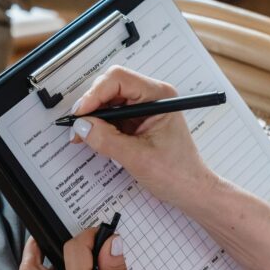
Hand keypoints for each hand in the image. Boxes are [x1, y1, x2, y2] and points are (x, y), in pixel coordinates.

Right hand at [70, 67, 215, 212]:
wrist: (190, 189)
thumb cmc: (177, 173)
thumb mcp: (137, 157)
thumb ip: (107, 140)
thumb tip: (82, 126)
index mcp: (159, 97)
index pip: (119, 79)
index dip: (96, 93)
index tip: (81, 113)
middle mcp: (152, 97)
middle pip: (111, 86)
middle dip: (92, 105)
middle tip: (78, 127)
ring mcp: (144, 108)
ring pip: (109, 100)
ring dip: (94, 116)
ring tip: (82, 135)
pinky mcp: (138, 120)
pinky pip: (112, 115)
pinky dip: (100, 125)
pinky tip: (93, 138)